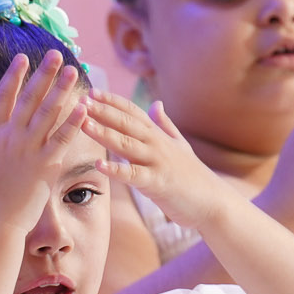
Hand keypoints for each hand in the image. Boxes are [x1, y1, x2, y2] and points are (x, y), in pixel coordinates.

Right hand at [0, 50, 89, 238]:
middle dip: (43, 75)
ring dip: (61, 90)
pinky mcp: (45, 166)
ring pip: (47, 114)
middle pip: (29, 99)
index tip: (23, 57)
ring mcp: (29, 151)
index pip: (3, 98)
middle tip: (56, 54)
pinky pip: (62, 140)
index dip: (13, 76)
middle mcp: (11, 139)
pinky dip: (73, 123)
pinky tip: (83, 106)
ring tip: (72, 70)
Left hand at [82, 92, 239, 231]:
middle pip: (125, 123)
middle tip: (81, 100)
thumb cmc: (194, 176)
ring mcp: (157, 162)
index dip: (112, 101)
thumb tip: (157, 104)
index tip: (92, 91)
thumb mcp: (180, 145)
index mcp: (158, 135)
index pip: (132, 112)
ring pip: (126, 144)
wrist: (213, 202)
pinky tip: (99, 165)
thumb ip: (165, 125)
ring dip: (104, 133)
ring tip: (84, 124)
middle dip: (102, 111)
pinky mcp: (157, 183)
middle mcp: (156, 144)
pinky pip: (133, 175)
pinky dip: (116, 170)